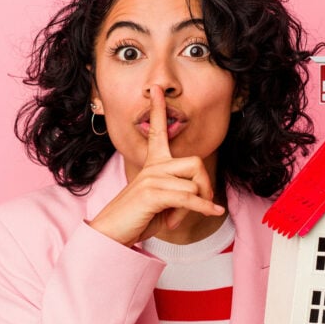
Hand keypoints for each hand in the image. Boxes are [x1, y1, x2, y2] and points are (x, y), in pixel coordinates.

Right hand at [88, 86, 224, 245]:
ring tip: (177, 219)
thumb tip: (201, 197)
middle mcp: (152, 167)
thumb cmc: (138, 218)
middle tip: (199, 205)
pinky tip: (213, 211)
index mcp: (152, 164)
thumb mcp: (162, 203)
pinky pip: (189, 198)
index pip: (156, 130)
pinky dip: (203, 207)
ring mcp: (151, 179)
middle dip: (205, 185)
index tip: (156, 89)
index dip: (157, 109)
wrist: (111, 234)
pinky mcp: (152, 194)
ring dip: (196, 206)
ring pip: (193, 184)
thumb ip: (179, 193)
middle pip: (195, 163)